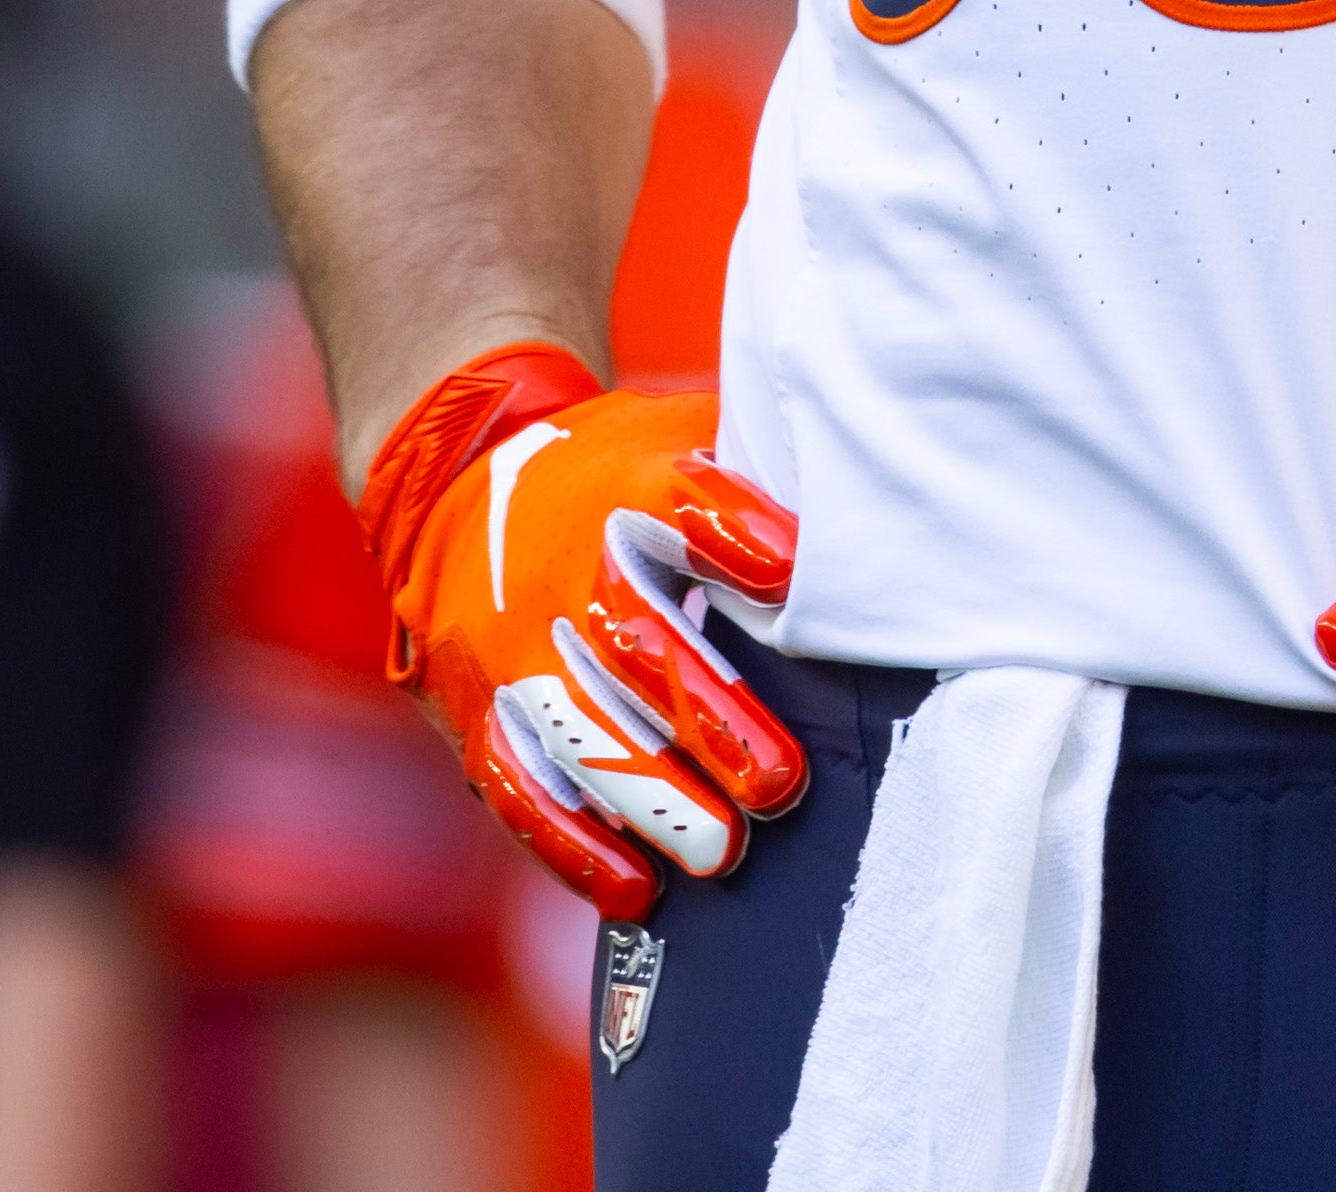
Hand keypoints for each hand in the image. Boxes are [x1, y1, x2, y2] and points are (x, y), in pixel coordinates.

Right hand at [356, 340, 809, 917]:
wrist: (457, 477)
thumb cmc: (615, 476)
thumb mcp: (678, 444)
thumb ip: (755, 489)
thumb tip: (878, 533)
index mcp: (628, 483)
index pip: (684, 501)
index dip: (735, 533)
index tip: (790, 570)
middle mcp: (566, 564)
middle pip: (633, 637)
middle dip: (706, 715)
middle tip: (778, 784)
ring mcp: (517, 640)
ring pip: (578, 724)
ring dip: (650, 794)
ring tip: (720, 851)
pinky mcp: (482, 706)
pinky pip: (520, 780)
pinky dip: (572, 842)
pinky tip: (632, 889)